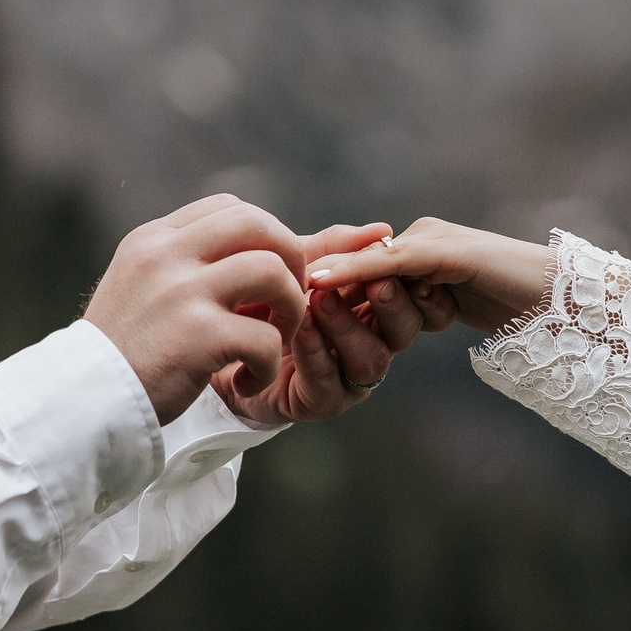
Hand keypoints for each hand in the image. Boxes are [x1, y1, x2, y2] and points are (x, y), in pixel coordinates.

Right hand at [84, 195, 311, 423]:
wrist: (81, 401)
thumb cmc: (119, 351)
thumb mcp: (136, 284)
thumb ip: (178, 262)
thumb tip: (240, 252)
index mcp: (153, 239)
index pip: (230, 208)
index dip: (265, 237)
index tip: (266, 277)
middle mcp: (166, 255)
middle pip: (259, 224)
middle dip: (291, 260)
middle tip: (285, 301)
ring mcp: (182, 293)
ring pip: (273, 271)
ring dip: (290, 308)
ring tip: (275, 340)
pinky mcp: (198, 337)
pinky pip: (265, 337)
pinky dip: (270, 362)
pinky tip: (246, 379)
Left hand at [213, 221, 406, 425]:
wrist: (223, 343)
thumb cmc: (267, 301)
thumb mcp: (298, 266)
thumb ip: (335, 249)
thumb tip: (383, 229)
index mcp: (373, 308)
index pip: (407, 293)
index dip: (405, 276)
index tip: (391, 253)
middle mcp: (371, 342)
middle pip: (405, 328)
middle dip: (392, 304)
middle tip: (374, 281)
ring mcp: (349, 377)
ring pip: (371, 358)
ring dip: (347, 326)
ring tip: (320, 301)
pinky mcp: (322, 401)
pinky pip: (328, 381)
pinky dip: (315, 351)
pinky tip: (299, 328)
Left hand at [300, 217, 553, 337]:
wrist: (565, 305)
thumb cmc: (513, 306)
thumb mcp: (450, 304)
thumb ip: (415, 302)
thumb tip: (381, 313)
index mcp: (421, 249)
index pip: (365, 268)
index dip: (327, 284)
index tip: (280, 299)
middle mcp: (423, 238)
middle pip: (364, 268)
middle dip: (329, 286)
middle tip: (287, 297)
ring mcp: (435, 241)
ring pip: (375, 269)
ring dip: (356, 293)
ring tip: (336, 298)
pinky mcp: (448, 252)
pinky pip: (392, 262)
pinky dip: (354, 271)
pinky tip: (320, 282)